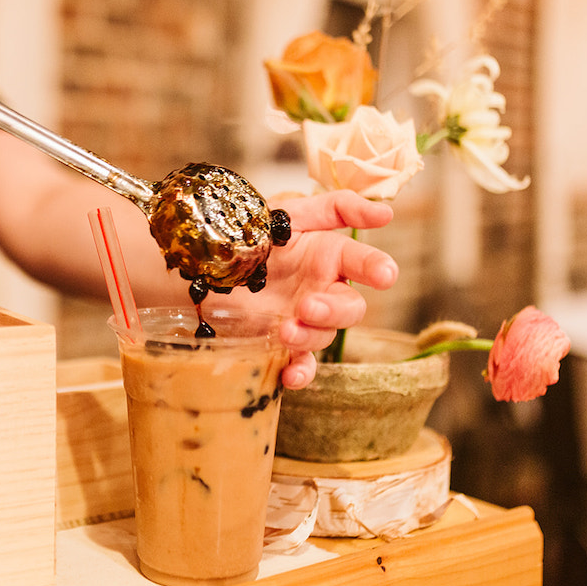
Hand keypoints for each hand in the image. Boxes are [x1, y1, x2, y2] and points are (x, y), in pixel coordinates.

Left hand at [228, 189, 397, 388]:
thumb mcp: (289, 213)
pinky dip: (300, 373)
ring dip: (309, 336)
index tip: (384, 275)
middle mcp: (320, 290)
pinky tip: (290, 377)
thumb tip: (385, 212)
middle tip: (308, 306)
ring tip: (284, 330)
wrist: (201, 265)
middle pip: (350, 308)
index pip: (362, 262)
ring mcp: (302, 319)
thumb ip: (335, 208)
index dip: (376, 267)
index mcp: (327, 256)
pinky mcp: (280, 343)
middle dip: (334, 310)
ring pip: (325, 336)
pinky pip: (301, 364)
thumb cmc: (248, 235)